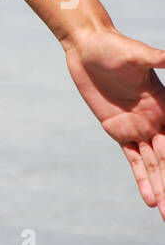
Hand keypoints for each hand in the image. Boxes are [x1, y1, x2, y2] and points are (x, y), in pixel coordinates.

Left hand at [64, 26, 164, 218]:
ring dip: (159, 187)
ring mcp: (137, 128)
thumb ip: (157, 58)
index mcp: (164, 106)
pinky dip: (140, 178)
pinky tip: (149, 198)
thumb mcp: (135, 52)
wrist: (87, 46)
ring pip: (152, 165)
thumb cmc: (113, 45)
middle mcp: (155, 120)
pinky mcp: (118, 131)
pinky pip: (132, 159)